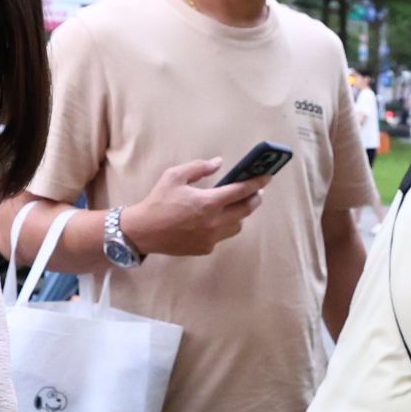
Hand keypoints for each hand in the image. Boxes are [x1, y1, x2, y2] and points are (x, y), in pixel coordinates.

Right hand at [121, 158, 266, 256]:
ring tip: (236, 205)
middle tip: (257, 191)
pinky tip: (215, 220)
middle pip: (246, 210)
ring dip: (240, 214)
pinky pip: (222, 236)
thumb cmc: (158, 201)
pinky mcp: (205, 248)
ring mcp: (211, 238)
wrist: (143, 231)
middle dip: (255, 198)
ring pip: (237, 226)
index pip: (242, 191)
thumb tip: (218, 163)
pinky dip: (224, 226)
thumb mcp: (174, 176)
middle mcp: (214, 222)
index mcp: (208, 202)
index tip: (267, 176)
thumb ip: (199, 168)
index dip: (257, 182)